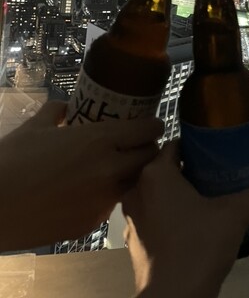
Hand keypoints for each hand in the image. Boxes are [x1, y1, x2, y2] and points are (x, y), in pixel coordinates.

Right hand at [0, 100, 163, 251]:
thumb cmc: (12, 161)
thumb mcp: (35, 127)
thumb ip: (56, 112)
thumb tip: (65, 108)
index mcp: (100, 140)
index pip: (147, 130)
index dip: (153, 125)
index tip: (151, 123)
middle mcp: (110, 170)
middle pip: (149, 157)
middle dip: (147, 149)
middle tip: (135, 145)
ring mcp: (103, 200)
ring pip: (133, 182)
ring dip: (130, 173)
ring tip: (112, 167)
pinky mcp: (92, 223)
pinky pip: (110, 204)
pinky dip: (106, 195)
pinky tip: (89, 191)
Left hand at [122, 141, 248, 297]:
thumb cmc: (198, 246)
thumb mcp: (234, 216)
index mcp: (155, 174)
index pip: (175, 145)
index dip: (197, 147)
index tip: (216, 154)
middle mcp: (137, 191)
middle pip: (166, 170)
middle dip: (190, 172)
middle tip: (216, 177)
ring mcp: (132, 219)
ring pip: (158, 196)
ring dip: (178, 197)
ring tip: (206, 203)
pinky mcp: (134, 243)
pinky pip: (154, 219)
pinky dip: (170, 219)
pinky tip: (191, 229)